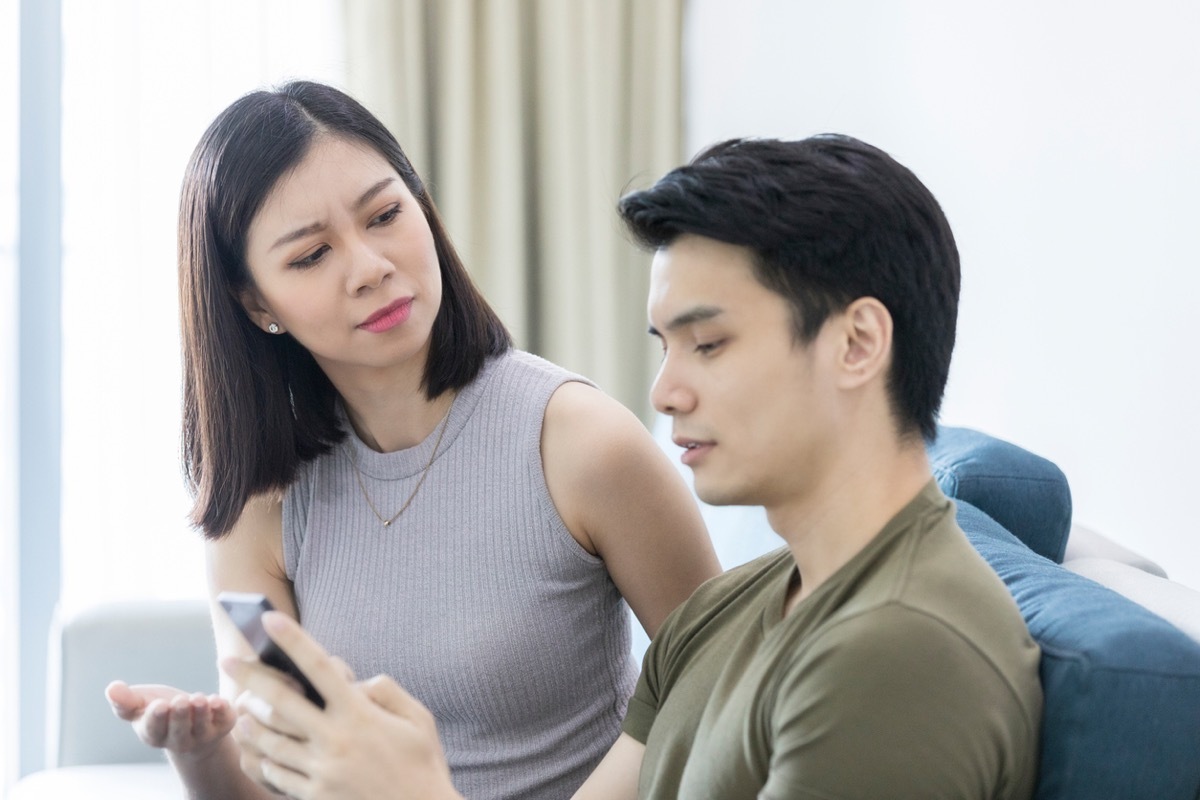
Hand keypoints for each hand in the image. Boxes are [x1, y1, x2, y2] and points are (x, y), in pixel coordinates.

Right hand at [105, 681, 234, 756]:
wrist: (193, 723)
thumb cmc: (162, 711)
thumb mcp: (142, 704)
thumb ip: (126, 700)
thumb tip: (111, 688)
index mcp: (155, 733)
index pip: (154, 729)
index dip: (156, 718)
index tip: (159, 705)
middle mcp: (179, 739)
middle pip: (179, 732)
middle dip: (180, 716)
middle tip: (180, 701)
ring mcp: (202, 735)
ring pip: (202, 727)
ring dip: (200, 713)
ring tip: (198, 698)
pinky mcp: (223, 725)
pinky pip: (224, 721)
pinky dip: (222, 711)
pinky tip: (218, 700)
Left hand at [223, 612, 462, 799]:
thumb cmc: (422, 763)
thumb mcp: (418, 718)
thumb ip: (386, 691)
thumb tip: (356, 682)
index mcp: (359, 714)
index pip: (319, 668)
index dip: (293, 641)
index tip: (270, 619)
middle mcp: (334, 739)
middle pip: (281, 701)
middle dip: (250, 677)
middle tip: (227, 659)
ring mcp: (321, 770)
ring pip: (270, 740)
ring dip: (248, 721)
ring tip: (236, 710)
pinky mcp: (314, 796)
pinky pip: (276, 774)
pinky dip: (262, 759)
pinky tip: (255, 750)